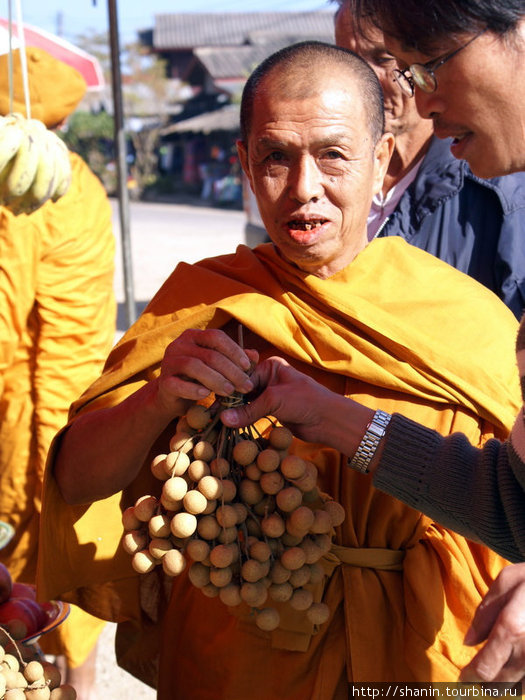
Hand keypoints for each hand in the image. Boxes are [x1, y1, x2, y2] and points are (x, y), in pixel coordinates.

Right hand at [156, 329, 256, 414]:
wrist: (172, 397)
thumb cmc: (199, 378)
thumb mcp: (218, 367)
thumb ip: (234, 359)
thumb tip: (255, 355)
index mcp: (193, 336)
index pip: (216, 336)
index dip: (234, 350)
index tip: (248, 366)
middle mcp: (179, 345)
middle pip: (209, 354)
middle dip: (231, 371)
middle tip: (246, 386)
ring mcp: (169, 362)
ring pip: (194, 366)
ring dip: (216, 380)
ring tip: (230, 392)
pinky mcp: (163, 382)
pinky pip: (178, 384)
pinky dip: (194, 390)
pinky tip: (206, 395)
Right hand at [221, 356, 372, 449]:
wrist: (329, 421)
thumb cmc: (306, 401)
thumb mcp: (275, 401)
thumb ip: (249, 411)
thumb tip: (223, 419)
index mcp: (270, 367)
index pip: (242, 376)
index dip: (227, 389)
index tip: (211, 400)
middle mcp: (268, 378)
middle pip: (242, 390)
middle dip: (229, 402)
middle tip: (210, 414)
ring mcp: (270, 395)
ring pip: (246, 404)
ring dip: (235, 413)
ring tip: (216, 422)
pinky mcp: (272, 411)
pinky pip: (253, 415)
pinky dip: (243, 420)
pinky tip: (230, 427)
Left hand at [460, 563, 524, 683]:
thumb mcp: (506, 582)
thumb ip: (484, 613)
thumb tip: (468, 642)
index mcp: (511, 629)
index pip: (484, 669)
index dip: (469, 678)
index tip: (462, 678)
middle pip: (499, 685)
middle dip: (483, 683)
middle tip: (475, 673)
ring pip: (516, 689)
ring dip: (502, 684)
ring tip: (493, 671)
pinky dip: (519, 682)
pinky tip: (512, 668)